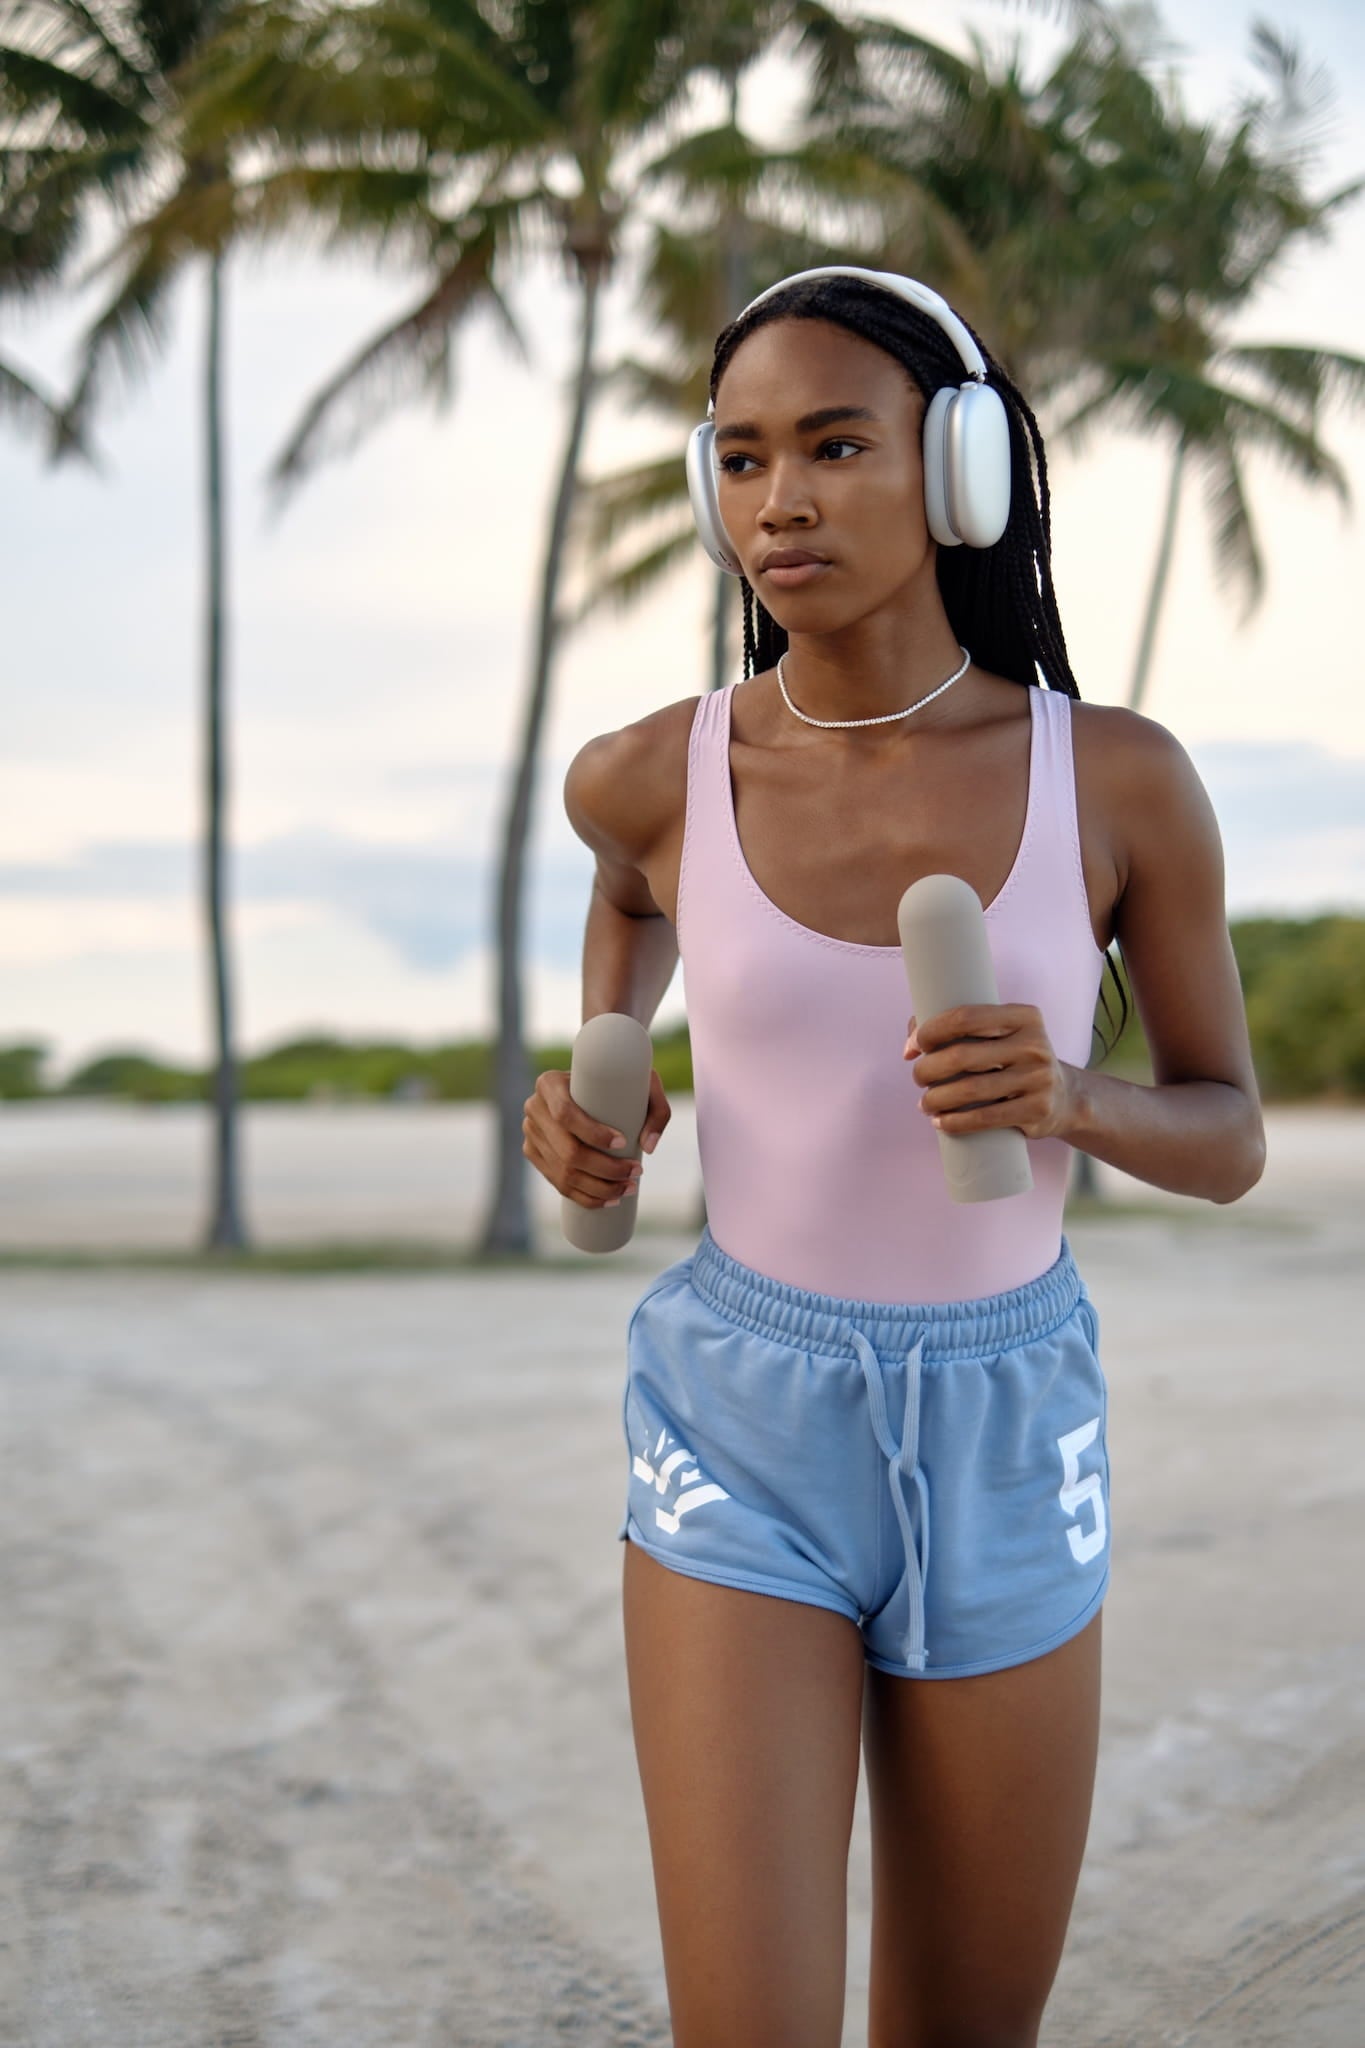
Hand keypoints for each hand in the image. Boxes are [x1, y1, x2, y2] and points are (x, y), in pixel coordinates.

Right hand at [522, 1066, 670, 1207]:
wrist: (593, 1087)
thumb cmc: (619, 1085)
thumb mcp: (642, 1085)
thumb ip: (657, 1111)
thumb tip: (647, 1147)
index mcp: (550, 1084)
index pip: (566, 1114)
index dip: (593, 1134)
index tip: (623, 1143)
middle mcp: (534, 1108)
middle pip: (567, 1151)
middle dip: (605, 1169)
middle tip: (636, 1172)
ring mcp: (531, 1134)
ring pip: (564, 1173)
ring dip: (600, 1188)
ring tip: (628, 1188)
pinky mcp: (534, 1153)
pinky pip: (558, 1183)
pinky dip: (586, 1197)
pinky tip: (609, 1200)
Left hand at [903, 1003, 1078, 1140]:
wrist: (1065, 1097)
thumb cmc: (1016, 1061)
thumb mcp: (1002, 1036)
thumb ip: (960, 1029)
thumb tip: (911, 1043)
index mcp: (1024, 1016)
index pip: (966, 1016)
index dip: (931, 1031)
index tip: (914, 1046)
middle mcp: (1035, 1044)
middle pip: (962, 1055)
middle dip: (928, 1069)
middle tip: (918, 1078)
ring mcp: (1038, 1078)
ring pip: (970, 1090)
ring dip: (935, 1099)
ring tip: (925, 1103)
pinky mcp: (1037, 1110)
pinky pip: (984, 1118)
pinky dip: (955, 1122)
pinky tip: (940, 1122)